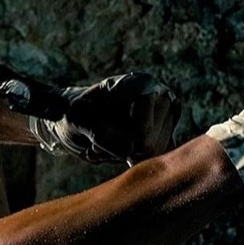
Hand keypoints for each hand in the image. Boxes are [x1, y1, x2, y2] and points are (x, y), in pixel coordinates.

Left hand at [29, 73, 181, 166]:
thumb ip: (98, 132)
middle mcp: (162, 96)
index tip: (96, 124)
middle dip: (120, 149)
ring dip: (125, 154)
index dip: (116, 141)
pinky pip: (157, 160)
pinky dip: (134, 159)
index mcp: (142, 84)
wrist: (79, 117)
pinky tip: (121, 146)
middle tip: (101, 135)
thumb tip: (130, 149)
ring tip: (109, 138)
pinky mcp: (168, 134)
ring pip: (154, 156)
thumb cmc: (77, 113)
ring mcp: (168, 116)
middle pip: (150, 146)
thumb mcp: (75, 119)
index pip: (142, 133)